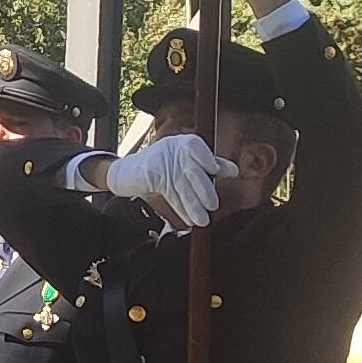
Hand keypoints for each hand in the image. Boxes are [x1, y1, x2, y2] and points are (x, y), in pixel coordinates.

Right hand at [95, 133, 237, 229]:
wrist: (127, 173)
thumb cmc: (162, 167)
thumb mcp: (187, 163)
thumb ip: (210, 164)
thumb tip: (234, 171)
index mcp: (182, 142)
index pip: (195, 146)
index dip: (207, 158)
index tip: (216, 171)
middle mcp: (171, 148)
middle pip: (191, 169)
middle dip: (203, 189)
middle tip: (213, 206)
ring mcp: (159, 160)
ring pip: (180, 185)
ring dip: (193, 205)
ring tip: (202, 220)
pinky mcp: (149, 175)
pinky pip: (169, 193)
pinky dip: (180, 207)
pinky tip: (188, 219)